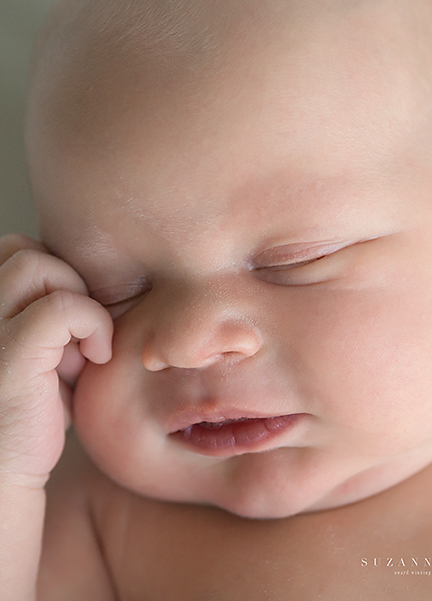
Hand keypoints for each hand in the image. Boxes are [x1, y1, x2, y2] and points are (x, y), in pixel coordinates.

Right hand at [0, 234, 112, 487]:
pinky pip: (65, 307)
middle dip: (66, 285)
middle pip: (24, 252)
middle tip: (76, 337)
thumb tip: (94, 278)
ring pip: (39, 266)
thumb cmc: (27, 415)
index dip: (53, 281)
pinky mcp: (11, 354)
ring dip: (77, 302)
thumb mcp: (39, 354)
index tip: (68, 328)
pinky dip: (95, 325)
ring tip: (81, 349)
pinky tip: (96, 358)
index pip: (14, 251)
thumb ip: (46, 315)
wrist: (1, 475)